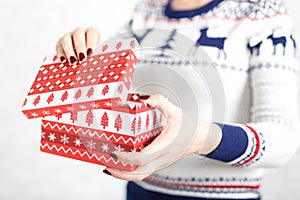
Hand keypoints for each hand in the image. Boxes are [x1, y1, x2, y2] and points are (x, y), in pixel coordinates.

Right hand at [56, 27, 100, 63]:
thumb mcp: (98, 52)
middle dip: (80, 47)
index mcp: (92, 32)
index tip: (90, 52)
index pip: (91, 33)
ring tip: (73, 61)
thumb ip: (97, 55)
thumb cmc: (94, 52)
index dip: (91, 43)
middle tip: (82, 58)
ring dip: (69, 51)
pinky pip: (59, 46)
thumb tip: (94, 64)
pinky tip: (63, 61)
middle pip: (78, 35)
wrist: (85, 51)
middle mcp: (80, 31)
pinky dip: (61, 53)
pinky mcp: (61, 42)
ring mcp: (69, 35)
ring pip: (66, 40)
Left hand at [103, 94, 221, 180]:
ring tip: (110, 167)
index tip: (113, 153)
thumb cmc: (190, 128)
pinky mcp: (159, 163)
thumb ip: (160, 102)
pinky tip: (124, 164)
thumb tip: (145, 99)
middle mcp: (160, 158)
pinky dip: (131, 171)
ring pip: (139, 176)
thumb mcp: (175, 111)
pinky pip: (143, 172)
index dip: (125, 158)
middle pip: (137, 173)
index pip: (141, 158)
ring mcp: (160, 163)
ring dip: (123, 174)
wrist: (201, 138)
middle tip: (105, 164)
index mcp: (163, 147)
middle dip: (119, 172)